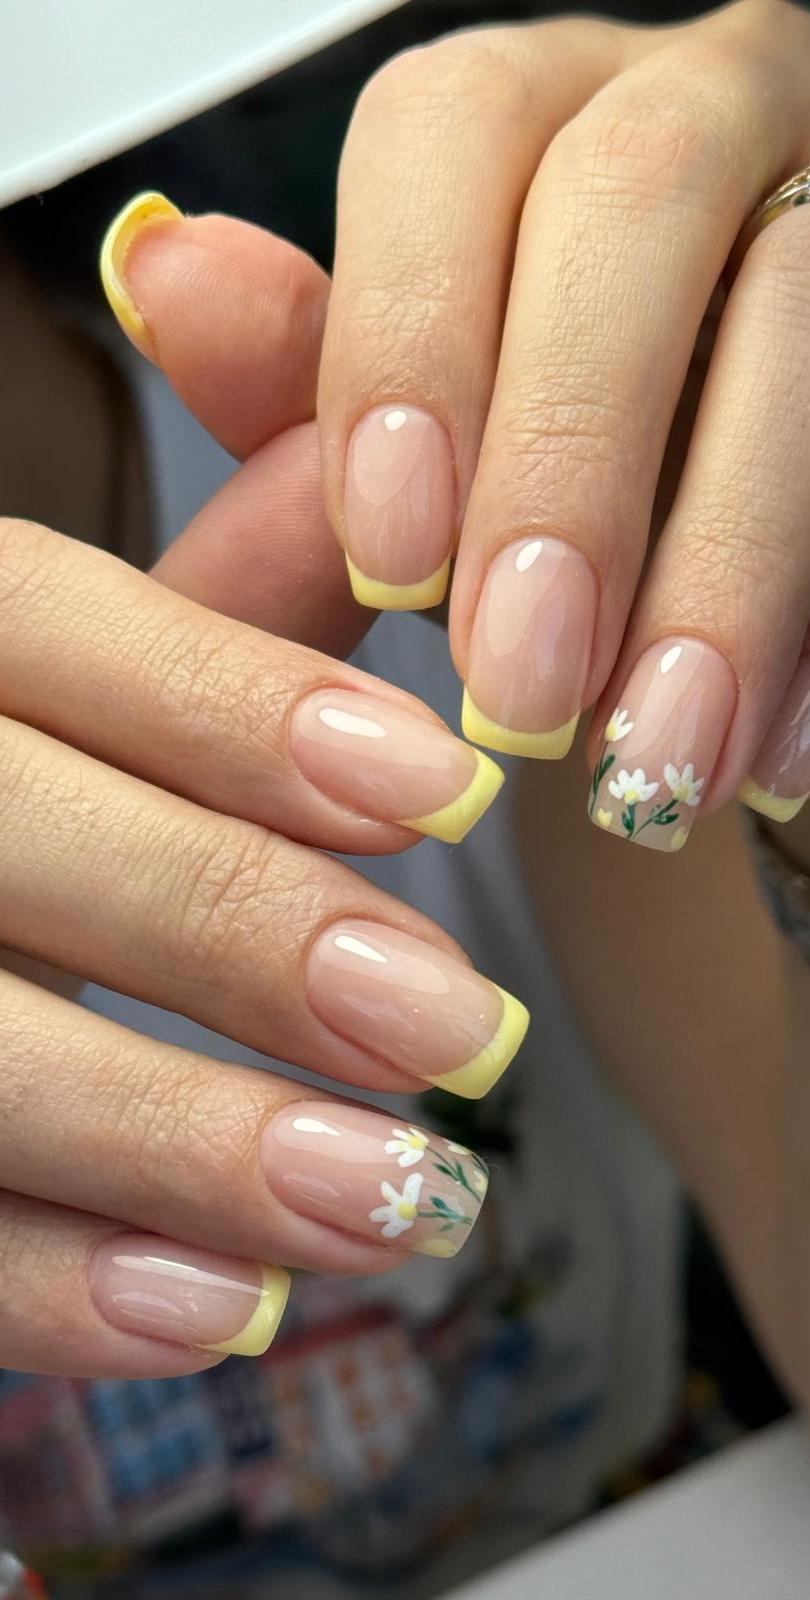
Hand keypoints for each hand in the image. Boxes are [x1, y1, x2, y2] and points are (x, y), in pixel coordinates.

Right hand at [0, 216, 526, 1379]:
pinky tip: (228, 1301)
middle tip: (460, 1027)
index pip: (34, 619)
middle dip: (236, 928)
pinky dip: (56, 1285)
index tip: (441, 788)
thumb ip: (225, 588)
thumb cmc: (2, 786)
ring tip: (392, 1198)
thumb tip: (390, 462)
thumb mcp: (78, 680)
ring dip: (175, 1139)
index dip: (232, 700)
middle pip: (1, 826)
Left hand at [318, 0, 809, 852]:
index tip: (395, 563)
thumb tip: (169, 282)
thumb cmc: (526, 467)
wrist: (693, 529)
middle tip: (523, 692)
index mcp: (527, 119)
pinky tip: (765, 758)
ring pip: (803, 328)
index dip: (409, 342)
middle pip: (637, 196)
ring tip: (652, 762)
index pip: (448, 133)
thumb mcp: (404, 443)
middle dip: (572, 463)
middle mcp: (692, 114)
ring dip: (726, 570)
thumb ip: (297, 394)